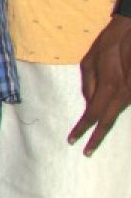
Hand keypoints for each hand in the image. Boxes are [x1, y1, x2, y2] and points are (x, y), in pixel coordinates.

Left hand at [70, 15, 130, 154]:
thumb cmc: (108, 45)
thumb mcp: (88, 62)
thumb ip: (88, 86)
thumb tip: (89, 105)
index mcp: (108, 87)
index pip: (93, 115)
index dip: (83, 129)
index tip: (73, 141)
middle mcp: (123, 94)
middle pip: (108, 121)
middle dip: (97, 138)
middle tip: (87, 152)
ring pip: (117, 113)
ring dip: (105, 124)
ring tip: (92, 134)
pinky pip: (123, 104)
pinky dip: (113, 110)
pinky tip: (105, 113)